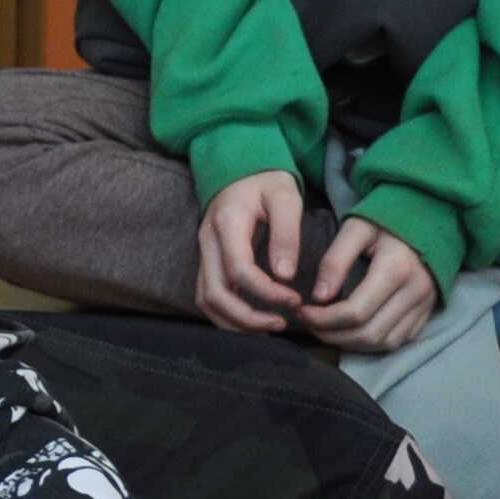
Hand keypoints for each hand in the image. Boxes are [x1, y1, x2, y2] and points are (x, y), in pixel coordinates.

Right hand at [194, 171, 308, 333]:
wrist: (241, 169)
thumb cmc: (266, 181)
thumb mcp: (285, 197)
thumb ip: (286, 234)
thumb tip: (285, 275)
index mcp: (227, 223)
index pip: (239, 270)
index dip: (267, 292)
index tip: (295, 300)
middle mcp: (208, 242)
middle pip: (213, 294)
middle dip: (246, 318)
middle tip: (280, 325)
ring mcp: (204, 253)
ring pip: (205, 300)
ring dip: (234, 322)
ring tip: (268, 329)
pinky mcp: (208, 261)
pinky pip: (208, 296)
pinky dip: (228, 315)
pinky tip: (253, 320)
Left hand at [298, 217, 441, 353]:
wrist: (428, 221)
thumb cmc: (386, 221)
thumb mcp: (356, 229)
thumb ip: (335, 260)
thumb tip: (319, 297)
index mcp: (397, 269)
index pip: (355, 312)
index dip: (323, 319)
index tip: (302, 311)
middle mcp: (415, 292)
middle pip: (368, 334)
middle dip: (332, 335)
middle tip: (308, 323)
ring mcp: (424, 307)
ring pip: (382, 343)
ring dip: (349, 343)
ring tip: (324, 329)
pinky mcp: (426, 314)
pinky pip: (396, 341)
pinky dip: (369, 343)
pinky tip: (348, 331)